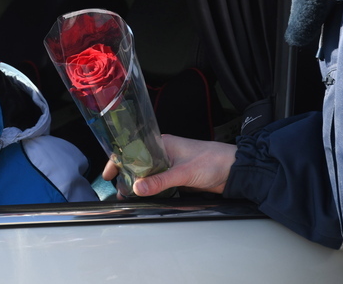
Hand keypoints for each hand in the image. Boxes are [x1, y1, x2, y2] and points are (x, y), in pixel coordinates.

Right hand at [101, 134, 236, 196]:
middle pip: (137, 164)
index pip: (132, 149)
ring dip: (138, 185)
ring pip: (147, 175)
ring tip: (129, 198)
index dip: (118, 161)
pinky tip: (146, 198)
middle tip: (119, 192)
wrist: (235, 170)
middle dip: (126, 177)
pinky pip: (158, 183)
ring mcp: (170, 165)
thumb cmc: (213, 160)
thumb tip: (137, 188)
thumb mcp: (184, 172)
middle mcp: (163, 153)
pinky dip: (151, 190)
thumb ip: (160, 181)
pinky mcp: (177, 178)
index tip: (108, 175)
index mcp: (161, 144)